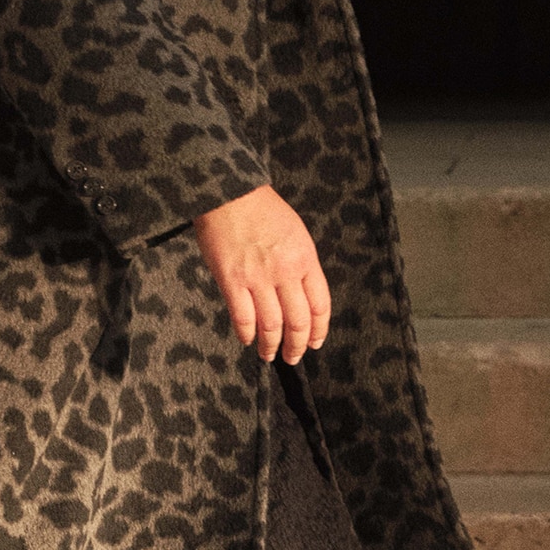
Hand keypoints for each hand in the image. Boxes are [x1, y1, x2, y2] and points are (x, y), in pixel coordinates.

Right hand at [192, 186, 331, 363]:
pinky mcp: (232, 281)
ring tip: (269, 355)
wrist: (229, 191)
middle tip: (294, 357)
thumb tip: (299, 293)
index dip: (319, 329)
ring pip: (272, 325)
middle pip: (298, 321)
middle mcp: (285, 272)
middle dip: (298, 345)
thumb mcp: (295, 231)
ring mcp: (258, 278)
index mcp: (305, 259)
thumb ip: (300, 262)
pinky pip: (243, 318)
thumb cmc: (261, 207)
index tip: (315, 342)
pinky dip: (247, 334)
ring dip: (272, 346)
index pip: (319, 305)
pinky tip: (247, 340)